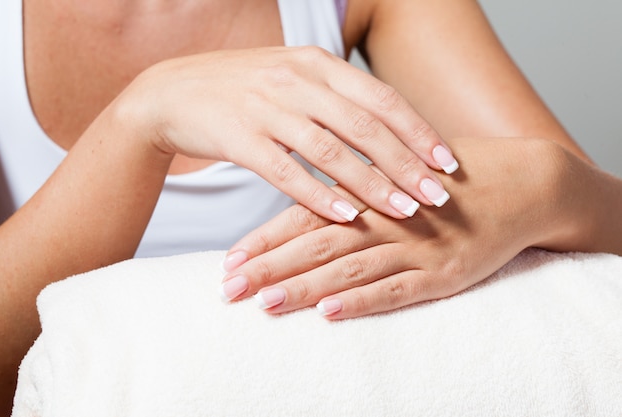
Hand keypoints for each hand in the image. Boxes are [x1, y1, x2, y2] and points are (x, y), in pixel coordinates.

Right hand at [119, 46, 457, 222]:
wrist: (173, 92)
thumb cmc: (243, 90)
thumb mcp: (292, 79)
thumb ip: (336, 98)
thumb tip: (388, 131)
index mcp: (316, 63)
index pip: (380, 98)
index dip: (418, 131)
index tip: (448, 162)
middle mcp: (296, 81)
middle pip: (364, 126)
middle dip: (407, 163)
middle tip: (440, 196)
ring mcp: (266, 107)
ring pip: (330, 150)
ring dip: (372, 183)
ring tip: (406, 211)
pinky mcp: (240, 137)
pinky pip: (286, 170)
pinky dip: (319, 195)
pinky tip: (346, 216)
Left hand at [219, 137, 581, 317]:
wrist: (522, 183)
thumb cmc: (450, 179)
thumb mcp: (399, 174)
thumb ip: (355, 190)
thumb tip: (308, 209)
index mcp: (369, 191)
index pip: (305, 215)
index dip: (266, 238)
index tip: (230, 259)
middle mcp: (385, 217)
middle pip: (315, 244)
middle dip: (269, 267)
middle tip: (228, 288)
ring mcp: (415, 246)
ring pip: (348, 268)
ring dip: (304, 286)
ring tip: (265, 302)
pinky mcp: (445, 272)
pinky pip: (396, 290)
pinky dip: (361, 301)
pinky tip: (330, 313)